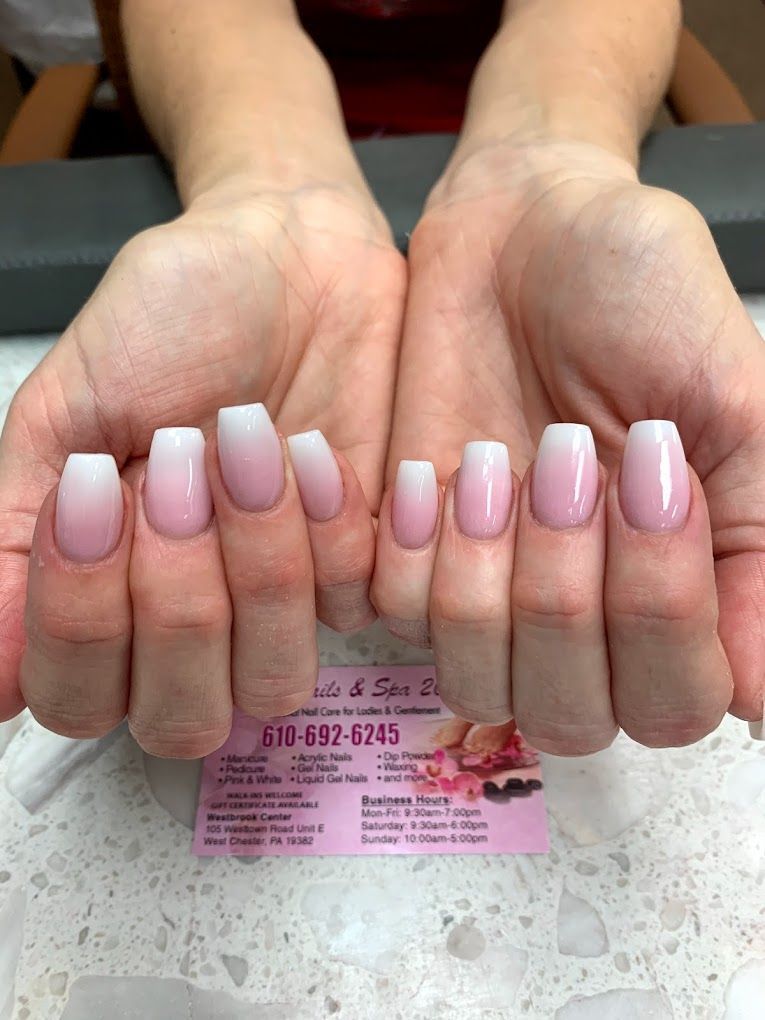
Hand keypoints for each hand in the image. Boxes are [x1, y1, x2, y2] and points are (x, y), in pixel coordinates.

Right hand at [0, 182, 405, 753]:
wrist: (289, 257)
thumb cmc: (169, 320)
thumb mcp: (67, 415)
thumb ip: (15, 543)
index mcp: (106, 594)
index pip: (79, 699)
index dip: (84, 618)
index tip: (98, 491)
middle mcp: (195, 621)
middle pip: (180, 716)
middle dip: (176, 593)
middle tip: (178, 464)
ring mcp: (284, 606)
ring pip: (272, 684)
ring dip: (258, 564)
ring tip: (250, 445)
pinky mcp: (362, 571)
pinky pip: (351, 608)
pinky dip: (329, 525)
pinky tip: (319, 447)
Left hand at [375, 138, 764, 752]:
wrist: (521, 228)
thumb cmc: (642, 295)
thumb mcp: (733, 403)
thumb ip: (757, 545)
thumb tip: (762, 701)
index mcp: (677, 588)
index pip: (674, 701)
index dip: (661, 613)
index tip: (655, 474)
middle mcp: (585, 614)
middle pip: (572, 712)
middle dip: (567, 591)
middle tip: (569, 453)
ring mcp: (491, 593)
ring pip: (478, 679)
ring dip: (490, 573)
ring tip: (496, 457)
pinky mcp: (412, 557)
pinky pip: (398, 615)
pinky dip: (416, 546)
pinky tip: (433, 464)